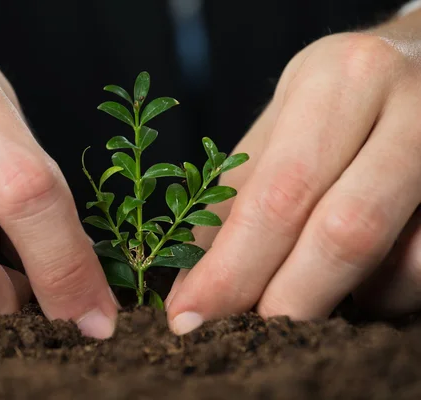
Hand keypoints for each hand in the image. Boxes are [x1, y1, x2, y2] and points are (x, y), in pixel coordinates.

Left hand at [166, 31, 420, 334]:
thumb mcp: (281, 126)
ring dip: (343, 298)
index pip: (278, 194)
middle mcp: (408, 106)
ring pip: (401, 264)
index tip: (187, 318)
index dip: (231, 269)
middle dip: (285, 301)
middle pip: (343, 233)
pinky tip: (363, 275)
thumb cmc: (339, 100)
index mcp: (338, 81)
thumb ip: (235, 199)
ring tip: (306, 287)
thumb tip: (190, 286)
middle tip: (242, 336)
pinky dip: (386, 291)